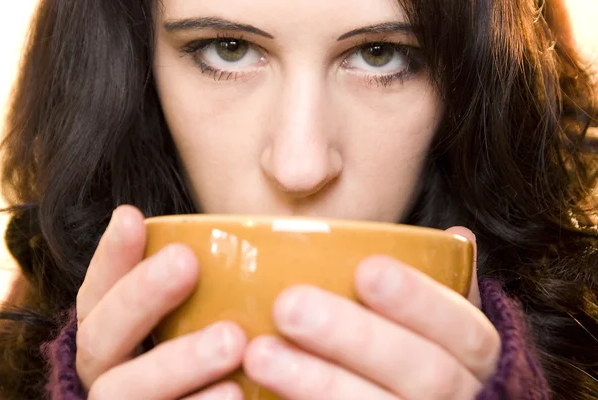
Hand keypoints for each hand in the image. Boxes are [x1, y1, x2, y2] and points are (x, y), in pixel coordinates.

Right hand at [76, 205, 246, 399]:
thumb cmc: (210, 354)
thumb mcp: (199, 315)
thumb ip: (203, 285)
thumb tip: (255, 238)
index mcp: (112, 334)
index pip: (98, 291)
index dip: (110, 255)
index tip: (132, 217)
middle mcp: (108, 370)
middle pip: (100, 336)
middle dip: (139, 295)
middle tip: (185, 264)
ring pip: (123, 389)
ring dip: (176, 361)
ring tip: (233, 340)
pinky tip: (235, 390)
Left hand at [244, 227, 499, 399]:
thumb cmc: (428, 354)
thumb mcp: (446, 323)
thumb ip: (444, 285)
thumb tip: (456, 234)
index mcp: (476, 360)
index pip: (464, 330)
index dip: (419, 301)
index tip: (367, 270)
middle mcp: (461, 399)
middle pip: (422, 375)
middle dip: (354, 338)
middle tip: (289, 306)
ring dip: (316, 383)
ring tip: (261, 353)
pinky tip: (264, 392)